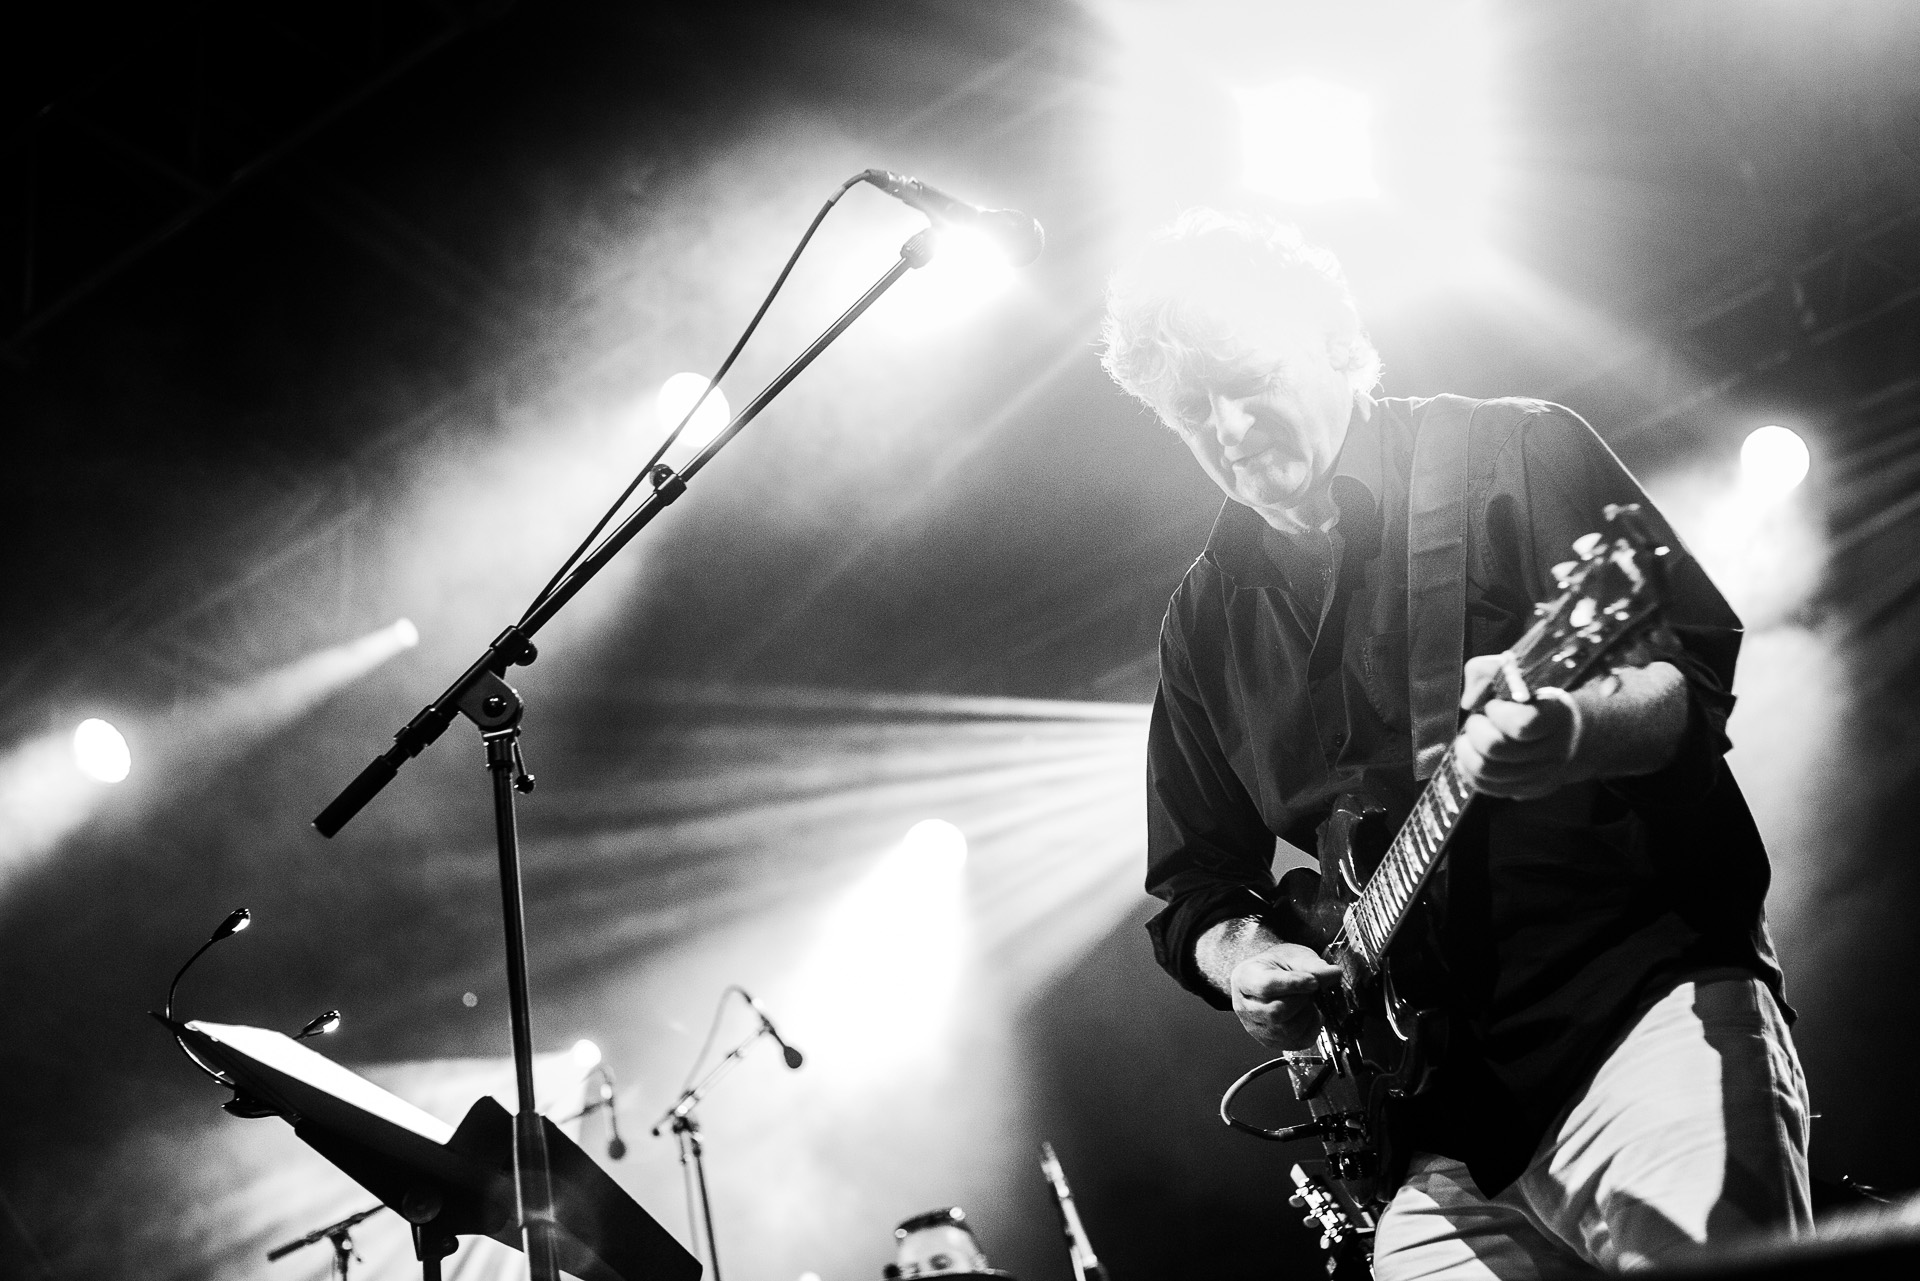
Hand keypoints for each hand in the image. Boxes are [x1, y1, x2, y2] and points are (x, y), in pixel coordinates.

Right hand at [1229, 942, 1341, 1048]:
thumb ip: (1312, 965)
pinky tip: (1310, 1012)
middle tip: (1311, 988)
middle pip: (1275, 1013)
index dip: (1293, 984)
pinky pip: (1298, 1041)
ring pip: (1288, 1030)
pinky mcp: (1271, 1041)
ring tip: (1309, 1000)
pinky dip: (1311, 1027)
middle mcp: (1245, 1007)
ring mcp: (1257, 1027)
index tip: (1314, 981)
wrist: (1270, 977)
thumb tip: (1334, 974)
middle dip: (1301, 1001)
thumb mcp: (1292, 956)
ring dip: (1307, 1014)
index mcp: (1244, 978)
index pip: (1266, 986)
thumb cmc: (1277, 965)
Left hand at [1453, 653, 1580, 799]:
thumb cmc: (1533, 696)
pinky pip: (1485, 786)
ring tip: (1471, 735)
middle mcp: (1554, 750)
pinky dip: (1468, 768)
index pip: (1521, 723)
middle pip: (1496, 748)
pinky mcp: (1527, 790)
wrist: (1566, 730)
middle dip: (1476, 728)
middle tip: (1479, 719)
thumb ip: (1485, 671)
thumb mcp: (1515, 671)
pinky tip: (1473, 752)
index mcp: (1556, 716)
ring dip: (1466, 750)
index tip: (1496, 703)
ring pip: (1486, 771)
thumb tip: (1469, 702)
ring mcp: (1541, 775)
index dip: (1498, 712)